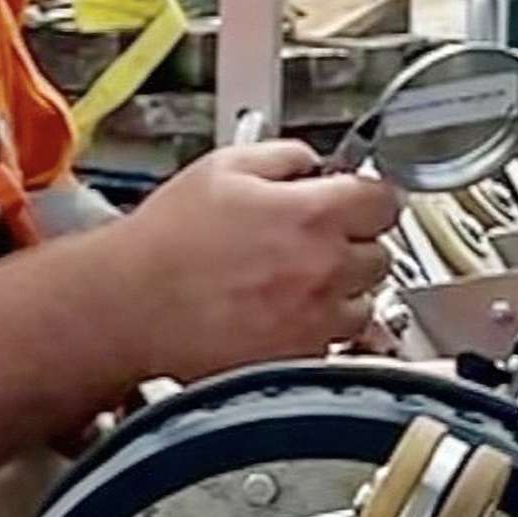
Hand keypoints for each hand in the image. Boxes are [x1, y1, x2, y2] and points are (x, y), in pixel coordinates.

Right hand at [111, 141, 401, 380]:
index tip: (358, 198)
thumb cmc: (167, 242)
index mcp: (313, 215)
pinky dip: (319, 329)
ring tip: (297, 280)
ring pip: (366, 303)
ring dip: (343, 290)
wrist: (131, 306)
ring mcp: (316, 321)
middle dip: (355, 242)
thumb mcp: (224, 167)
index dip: (370, 195)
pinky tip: (281, 313)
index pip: (386, 200)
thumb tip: (314, 163)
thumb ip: (285, 156)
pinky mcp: (300, 360)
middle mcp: (325, 270)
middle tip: (317, 238)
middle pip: (381, 253)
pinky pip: (335, 342)